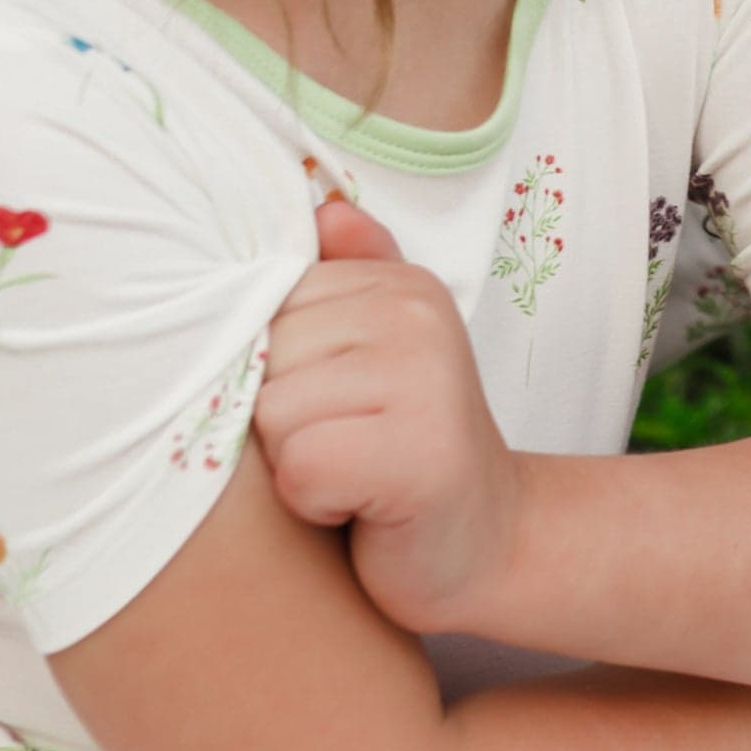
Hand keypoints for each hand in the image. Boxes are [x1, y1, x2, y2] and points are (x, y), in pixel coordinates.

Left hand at [256, 201, 523, 635]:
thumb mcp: (378, 356)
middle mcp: (417, 317)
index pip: (262, 304)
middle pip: (262, 359)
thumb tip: (323, 207)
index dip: (278, 372)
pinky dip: (316, 503)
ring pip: (273, 415)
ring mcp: (426, 380)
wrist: (489, 543)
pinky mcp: (421, 454)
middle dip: (281, 420)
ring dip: (297, 464)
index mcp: (399, 285)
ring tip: (354, 472)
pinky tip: (361, 505)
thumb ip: (350, 280)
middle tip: (347, 444)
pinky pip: (302, 469)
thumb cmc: (408, 452)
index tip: (336, 404)